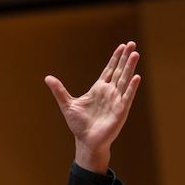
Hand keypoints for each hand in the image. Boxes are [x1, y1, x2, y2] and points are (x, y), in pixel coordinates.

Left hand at [44, 41, 140, 172]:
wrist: (86, 141)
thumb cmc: (79, 125)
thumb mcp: (67, 104)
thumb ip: (59, 90)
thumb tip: (47, 78)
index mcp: (99, 89)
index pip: (109, 70)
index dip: (115, 58)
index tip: (122, 46)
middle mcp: (109, 93)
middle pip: (119, 71)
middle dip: (125, 58)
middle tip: (132, 43)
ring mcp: (116, 101)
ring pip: (125, 80)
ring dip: (130, 67)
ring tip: (135, 54)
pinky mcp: (120, 111)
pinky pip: (127, 96)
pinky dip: (131, 87)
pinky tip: (136, 77)